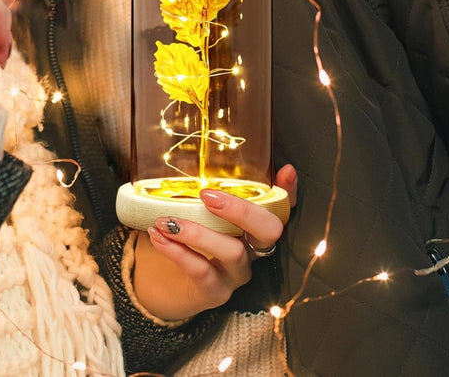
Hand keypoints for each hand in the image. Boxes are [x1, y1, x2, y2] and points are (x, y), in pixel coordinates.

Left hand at [133, 164, 297, 320]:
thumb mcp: (198, 211)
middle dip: (240, 210)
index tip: (286, 171)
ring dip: (195, 232)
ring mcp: (238, 273)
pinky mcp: (216, 291)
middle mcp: (255, 250)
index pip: (283, 208)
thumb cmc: (190, 236)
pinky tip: (158, 237)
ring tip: (165, 220)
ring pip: (231, 251)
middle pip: (268, 231)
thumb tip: (199, 158)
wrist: (169, 282)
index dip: (290, 192)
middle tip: (206, 195)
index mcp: (255, 227)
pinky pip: (201, 270)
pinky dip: (177, 251)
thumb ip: (205, 189)